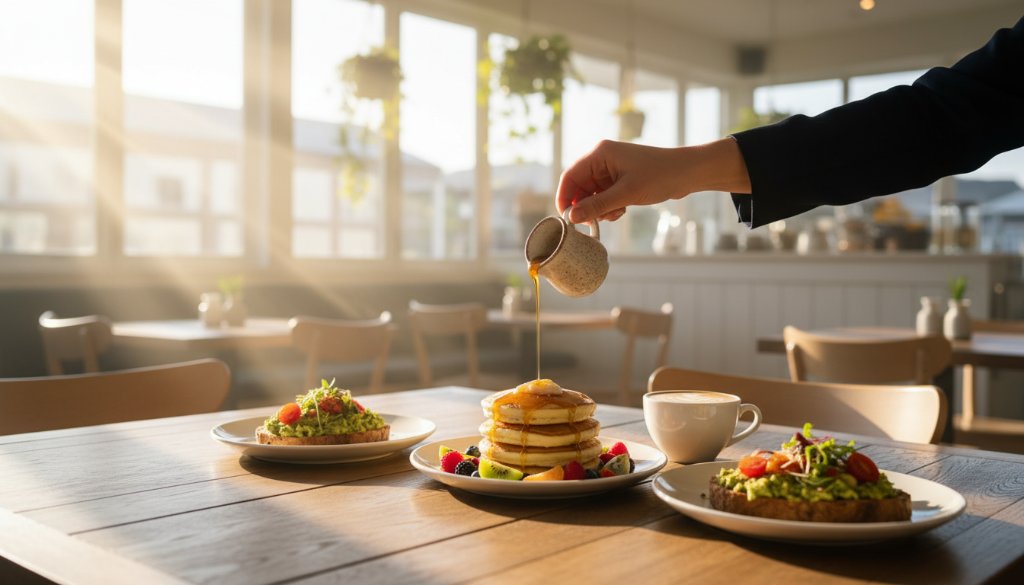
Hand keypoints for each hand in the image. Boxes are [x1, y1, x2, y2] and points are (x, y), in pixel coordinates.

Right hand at [556, 138, 751, 223]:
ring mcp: (612, 169)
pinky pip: (604, 196)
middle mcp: (603, 159)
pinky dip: (608, 207)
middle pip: (580, 187)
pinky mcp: (621, 179)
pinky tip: (620, 211)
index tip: (566, 219)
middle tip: (593, 222)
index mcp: (600, 154)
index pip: (570, 176)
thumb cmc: (660, 176)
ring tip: (614, 215)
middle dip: (585, 206)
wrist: (688, 172)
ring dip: (598, 209)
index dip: (565, 198)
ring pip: (592, 194)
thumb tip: (572, 218)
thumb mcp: (626, 194)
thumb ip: (597, 206)